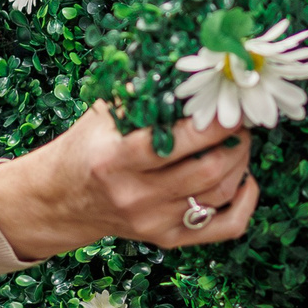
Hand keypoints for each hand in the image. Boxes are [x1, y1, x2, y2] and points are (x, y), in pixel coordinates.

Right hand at [0, 100, 258, 261]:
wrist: (62, 199)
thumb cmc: (87, 147)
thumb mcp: (103, 114)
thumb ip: (142, 93)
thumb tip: (190, 69)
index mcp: (116, 159)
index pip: (175, 142)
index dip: (212, 123)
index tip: (228, 104)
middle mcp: (136, 195)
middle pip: (207, 170)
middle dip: (235, 141)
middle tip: (239, 121)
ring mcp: (154, 221)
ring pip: (220, 194)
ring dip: (240, 164)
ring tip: (238, 142)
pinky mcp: (167, 238)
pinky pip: (225, 227)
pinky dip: (245, 203)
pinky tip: (244, 179)